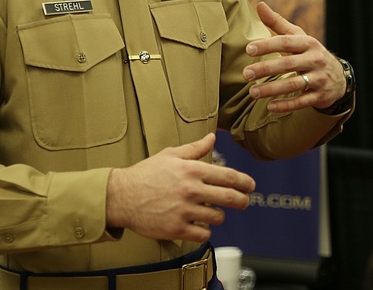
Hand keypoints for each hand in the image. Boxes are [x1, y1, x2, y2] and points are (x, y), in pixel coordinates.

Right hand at [106, 133, 254, 241]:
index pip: (229, 176)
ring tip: (211, 213)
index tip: (251, 186)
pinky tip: (199, 225)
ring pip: (217, 217)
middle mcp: (191, 190)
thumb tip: (212, 137)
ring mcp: (184, 210)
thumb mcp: (170, 155)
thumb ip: (194, 148)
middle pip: (230, 198)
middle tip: (244, 202)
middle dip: (242, 201)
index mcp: (192, 170)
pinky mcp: (177, 229)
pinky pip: (203, 234)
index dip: (245, 182)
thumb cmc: (145, 174)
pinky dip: (204, 231)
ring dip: (218, 216)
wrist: (121, 196)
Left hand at [243, 1, 346, 112]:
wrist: (339, 77)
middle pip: (288, 63)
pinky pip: (302, 101)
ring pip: (294, 84)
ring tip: (253, 92)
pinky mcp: (320, 95)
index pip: (286, 41)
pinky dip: (286, 105)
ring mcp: (319, 78)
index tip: (248, 49)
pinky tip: (270, 106)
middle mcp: (315, 59)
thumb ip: (277, 23)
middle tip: (245, 73)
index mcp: (308, 43)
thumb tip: (259, 4)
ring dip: (272, 89)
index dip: (267, 45)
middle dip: (266, 69)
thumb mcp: (298, 36)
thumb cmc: (310, 53)